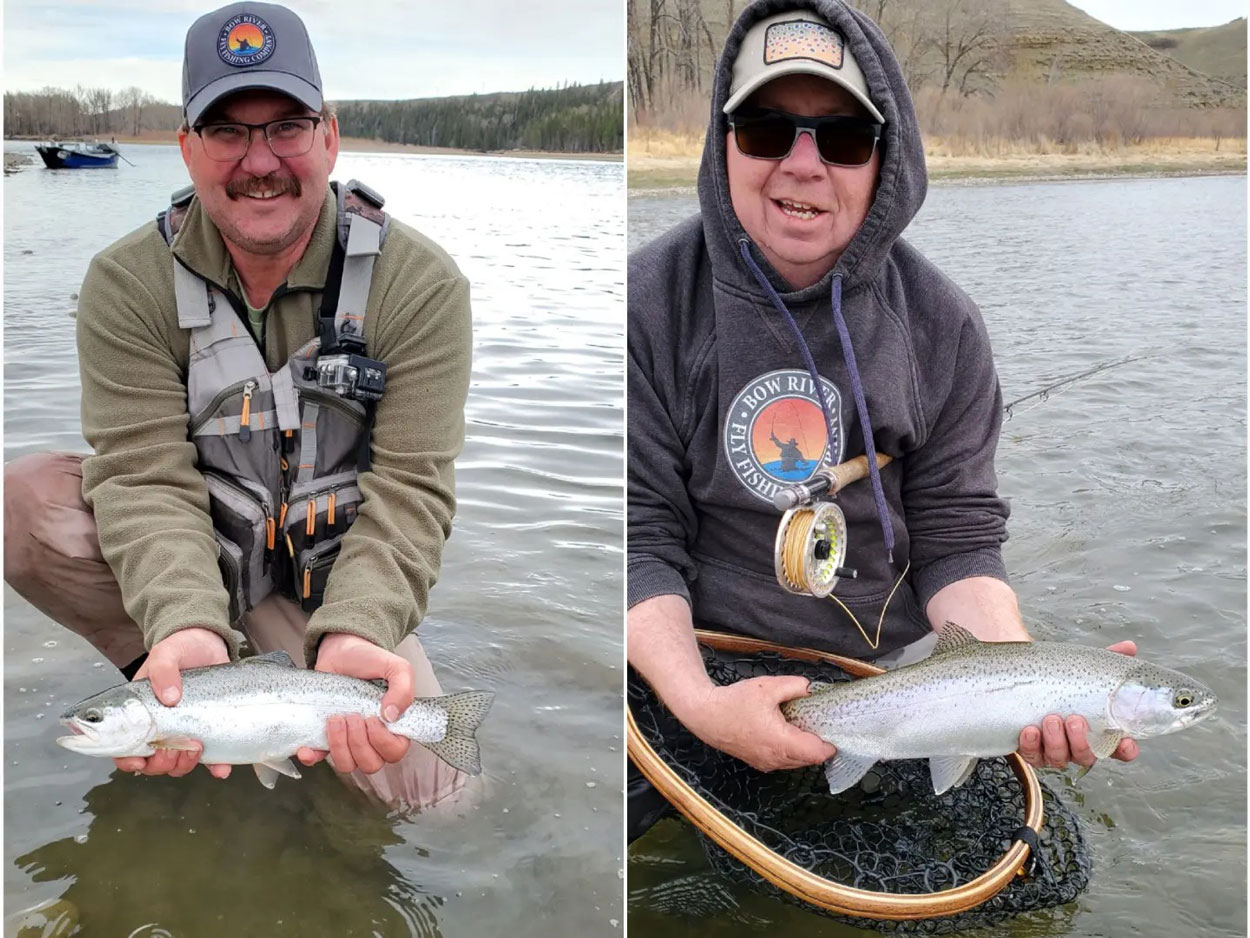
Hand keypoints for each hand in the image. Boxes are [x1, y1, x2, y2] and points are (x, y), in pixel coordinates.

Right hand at [114, 627, 231, 778]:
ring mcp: (184, 731)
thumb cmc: (179, 649)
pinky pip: (209, 758)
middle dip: (161, 763)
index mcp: (139, 715)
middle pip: (152, 762)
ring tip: (197, 746)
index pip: (124, 748)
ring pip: (177, 764)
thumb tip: (170, 698)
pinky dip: (215, 767)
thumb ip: (163, 670)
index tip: (139, 761)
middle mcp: (160, 728)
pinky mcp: (207, 730)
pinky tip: (221, 769)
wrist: (209, 644)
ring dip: (184, 764)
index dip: (128, 760)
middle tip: (176, 746)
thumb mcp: (166, 654)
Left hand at [297, 633, 412, 774]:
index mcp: (393, 726)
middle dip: (359, 743)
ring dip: (339, 745)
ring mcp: (348, 740)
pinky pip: (319, 758)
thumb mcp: (396, 667)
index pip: (394, 752)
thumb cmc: (369, 660)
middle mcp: (372, 739)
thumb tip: (392, 716)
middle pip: (370, 764)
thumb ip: (404, 688)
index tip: (371, 718)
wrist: (341, 652)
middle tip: (351, 716)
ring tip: (335, 718)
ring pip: (347, 765)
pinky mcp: (325, 738)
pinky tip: (308, 747)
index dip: (382, 742)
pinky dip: (313, 756)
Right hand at [675, 675, 836, 771]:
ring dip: (804, 749)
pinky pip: (783, 761)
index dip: (830, 744)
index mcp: (781, 742)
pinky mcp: (758, 762)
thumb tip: (811, 688)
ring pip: (796, 763)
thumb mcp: (767, 687)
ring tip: (804, 727)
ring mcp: (765, 763)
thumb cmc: (734, 702)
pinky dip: (791, 751)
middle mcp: (775, 758)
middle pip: (809, 760)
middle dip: (819, 745)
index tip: (835, 730)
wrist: (706, 715)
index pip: (817, 754)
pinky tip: (787, 732)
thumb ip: (794, 686)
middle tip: (822, 725)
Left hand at [1017, 641, 1139, 769]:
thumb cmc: (1059, 674)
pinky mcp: (1029, 748)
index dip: (1124, 750)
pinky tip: (1030, 730)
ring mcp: (1051, 748)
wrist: (1020, 670)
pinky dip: (1031, 745)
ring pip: (1059, 758)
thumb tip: (1129, 647)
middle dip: (1081, 741)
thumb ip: (1107, 659)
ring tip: (1051, 718)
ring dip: (1057, 741)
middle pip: (1086, 756)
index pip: (1117, 748)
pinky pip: (1032, 755)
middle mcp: (1075, 744)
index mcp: (1096, 730)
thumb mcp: (1083, 666)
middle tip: (1075, 719)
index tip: (1126, 743)